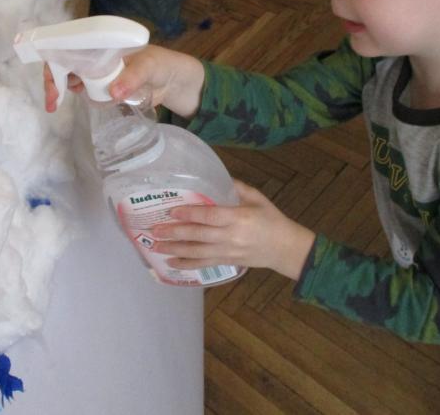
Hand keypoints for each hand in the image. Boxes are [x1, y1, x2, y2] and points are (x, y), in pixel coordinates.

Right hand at [43, 45, 205, 116]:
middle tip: (53, 104)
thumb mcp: (150, 67)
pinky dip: (87, 98)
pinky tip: (97, 102)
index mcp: (102, 42)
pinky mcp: (106, 88)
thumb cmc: (162, 64)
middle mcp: (97, 55)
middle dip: (55, 82)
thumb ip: (133, 77)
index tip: (53, 83)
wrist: (175, 82)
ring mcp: (100, 72)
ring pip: (74, 80)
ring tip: (63, 103)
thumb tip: (113, 92)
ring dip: (68, 91)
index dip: (56, 61)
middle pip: (66, 64)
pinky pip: (89, 93)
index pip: (70, 45)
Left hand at [150, 180, 315, 279]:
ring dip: (174, 250)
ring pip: (197, 252)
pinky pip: (203, 264)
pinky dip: (186, 264)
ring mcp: (228, 252)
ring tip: (155, 246)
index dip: (190, 214)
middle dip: (174, 233)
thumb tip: (215, 176)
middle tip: (154, 230)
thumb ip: (236, 187)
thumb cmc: (271, 219)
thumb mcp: (257, 197)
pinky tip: (170, 263)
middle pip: (198, 235)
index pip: (209, 216)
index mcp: (238, 218)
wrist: (285, 248)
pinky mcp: (227, 262)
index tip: (172, 211)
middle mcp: (230, 236)